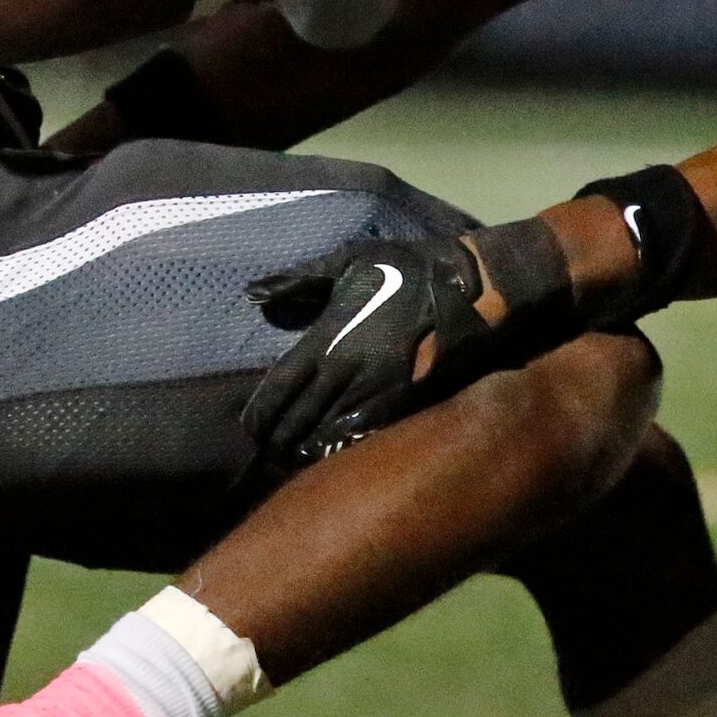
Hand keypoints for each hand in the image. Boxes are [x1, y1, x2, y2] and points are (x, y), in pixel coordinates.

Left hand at [238, 235, 492, 462]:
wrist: (467, 286)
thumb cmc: (404, 268)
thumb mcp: (348, 259)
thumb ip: (300, 278)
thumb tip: (254, 293)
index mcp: (328, 338)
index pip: (280, 386)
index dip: (260, 413)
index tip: (249, 428)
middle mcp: (347, 371)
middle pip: (299, 418)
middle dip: (279, 437)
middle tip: (267, 448)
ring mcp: (376, 391)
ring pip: (330, 433)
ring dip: (307, 448)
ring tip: (293, 457)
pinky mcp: (404, 403)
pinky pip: (365, 436)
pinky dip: (344, 447)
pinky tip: (333, 454)